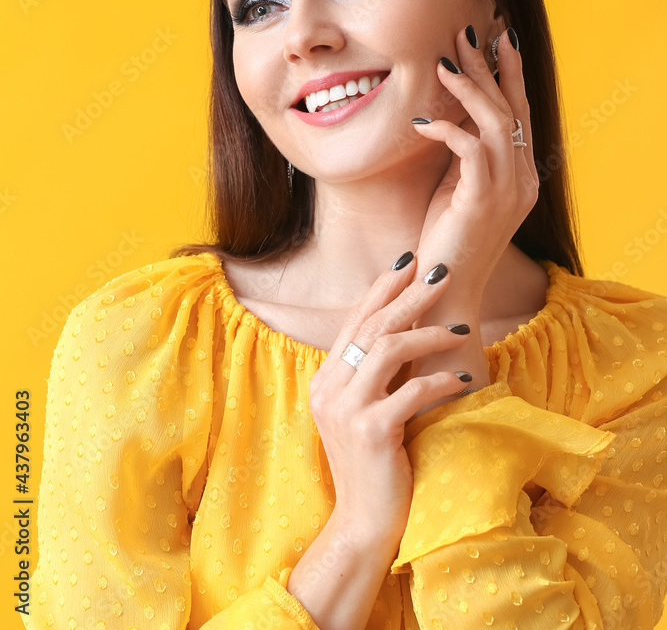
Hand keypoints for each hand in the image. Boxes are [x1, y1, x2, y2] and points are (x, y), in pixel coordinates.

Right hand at [309, 255, 471, 542]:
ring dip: (428, 334)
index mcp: (325, 379)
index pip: (354, 321)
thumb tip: (404, 331)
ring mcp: (345, 409)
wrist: (363, 524)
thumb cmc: (374, 465)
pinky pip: (410, 391)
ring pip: (387, 349)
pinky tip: (461, 380)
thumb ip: (374, 375)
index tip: (409, 264)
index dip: (381, 289)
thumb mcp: (366, 411)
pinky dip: (438, 380)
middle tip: (441, 272)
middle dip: (409, 296)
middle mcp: (328, 388)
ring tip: (460, 330)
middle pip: (372, 326)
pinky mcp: (369, 431)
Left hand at [411, 25, 539, 319]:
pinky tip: (421, 121)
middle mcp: (523, 180)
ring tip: (442, 63)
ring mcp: (507, 191)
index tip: (496, 42)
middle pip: (511, 109)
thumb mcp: (457, 188)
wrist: (444, 291)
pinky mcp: (483, 201)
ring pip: (496, 122)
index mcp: (521, 176)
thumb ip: (464, 156)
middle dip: (490, 67)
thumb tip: (451, 117)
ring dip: (469, 88)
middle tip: (468, 33)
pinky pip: (470, 149)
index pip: (519, 114)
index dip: (508, 75)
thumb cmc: (445, 241)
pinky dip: (447, 129)